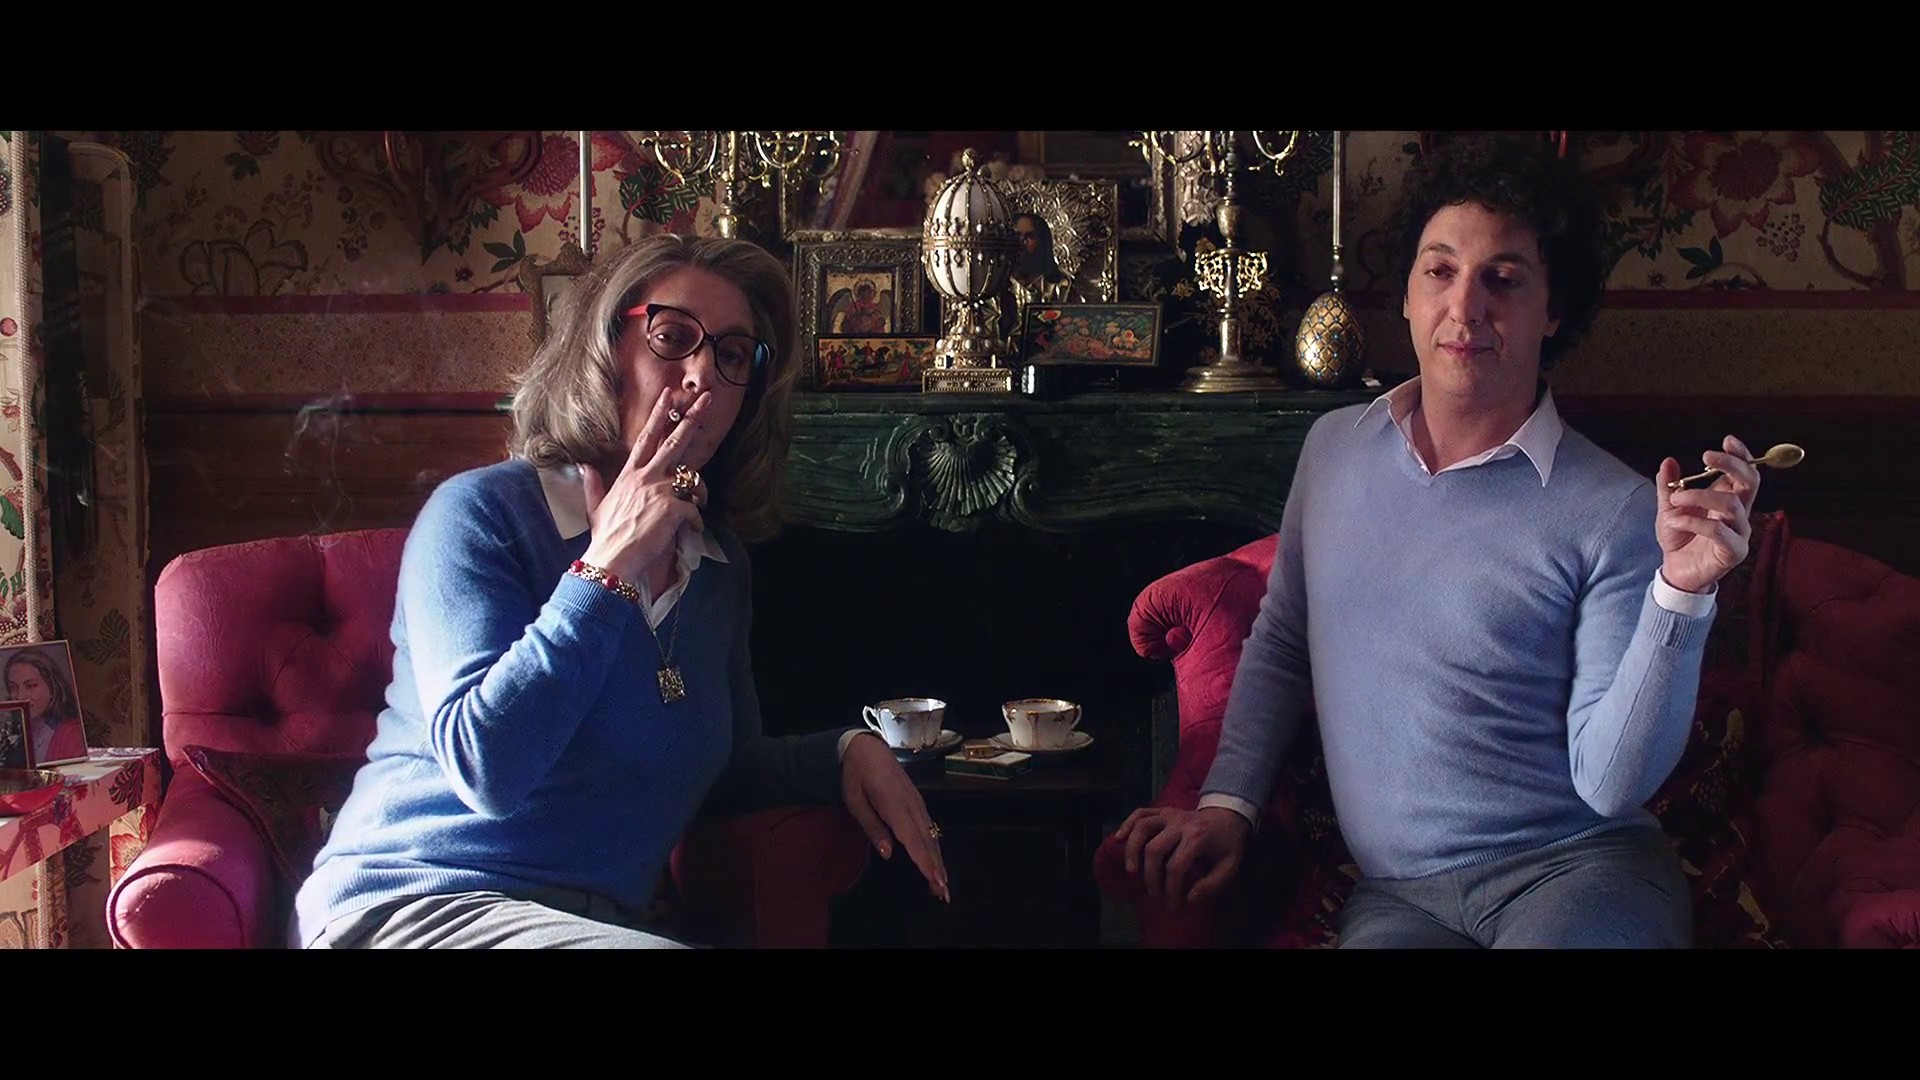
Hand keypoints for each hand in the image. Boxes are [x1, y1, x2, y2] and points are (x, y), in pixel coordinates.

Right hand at [579, 387, 714, 584]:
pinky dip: (696, 521)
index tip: (669, 395)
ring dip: (699, 493)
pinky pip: (695, 510)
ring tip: (696, 507)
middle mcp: (646, 477)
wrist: (611, 557)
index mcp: (630, 474)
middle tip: (707, 398)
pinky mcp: (672, 508)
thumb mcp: (595, 506)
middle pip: (674, 442)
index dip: (659, 414)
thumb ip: (592, 484)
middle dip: (692, 418)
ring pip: (692, 480)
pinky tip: (691, 530)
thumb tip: (582, 465)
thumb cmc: (605, 536)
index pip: (646, 438)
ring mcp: (660, 491)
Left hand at [841, 733, 950, 902]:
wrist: (866, 748)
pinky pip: (929, 827)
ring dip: (938, 860)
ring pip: (931, 835)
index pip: (913, 839)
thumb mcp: (855, 801)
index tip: (935, 880)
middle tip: (943, 894)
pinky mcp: (917, 802)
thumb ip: (872, 827)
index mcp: (894, 806)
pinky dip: (934, 846)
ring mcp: (916, 803)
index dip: (925, 862)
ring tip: (942, 884)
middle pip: (927, 841)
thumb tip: (888, 854)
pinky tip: (936, 859)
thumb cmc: (855, 775)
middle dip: (937, 868)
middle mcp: (911, 806)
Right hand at [1113, 806, 1249, 910]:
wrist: (1231, 815)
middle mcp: (1180, 823)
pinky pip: (1140, 813)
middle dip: (1150, 876)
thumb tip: (1189, 899)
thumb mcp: (1230, 867)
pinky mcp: (1163, 810)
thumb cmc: (1229, 844)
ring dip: (1132, 851)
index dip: (1171, 890)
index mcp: (1198, 838)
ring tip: (1131, 872)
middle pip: (1154, 849)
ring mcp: (1170, 814)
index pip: (1175, 867)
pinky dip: (1127, 824)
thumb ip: (1211, 886)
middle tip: (1154, 894)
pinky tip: (1119, 839)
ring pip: (1142, 828)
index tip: (1173, 905)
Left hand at [1656, 435, 1759, 593]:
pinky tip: (1675, 522)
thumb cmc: (1679, 538)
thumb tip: (1668, 461)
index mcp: (1728, 499)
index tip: (1728, 440)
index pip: (1745, 473)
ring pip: (1730, 504)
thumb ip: (1669, 486)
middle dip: (1731, 465)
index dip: (1741, 456)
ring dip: (1698, 496)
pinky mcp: (1733, 552)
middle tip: (1706, 455)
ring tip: (1674, 502)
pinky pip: (1718, 530)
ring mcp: (1739, 533)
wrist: (1675, 571)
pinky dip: (1694, 522)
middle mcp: (1739, 514)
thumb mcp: (1669, 509)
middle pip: (1749, 483)